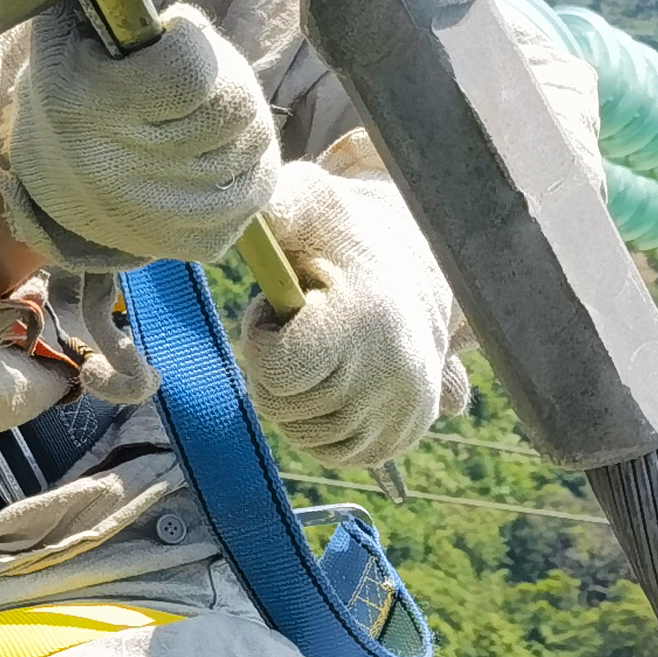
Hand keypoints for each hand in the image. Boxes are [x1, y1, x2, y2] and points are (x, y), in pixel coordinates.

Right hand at [0, 0, 276, 271]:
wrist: (53, 189)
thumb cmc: (70, 92)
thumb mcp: (62, 35)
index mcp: (87, 106)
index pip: (191, 72)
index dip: (191, 42)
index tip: (169, 39)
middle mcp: (124, 170)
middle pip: (234, 106)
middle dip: (224, 78)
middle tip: (193, 78)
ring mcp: (167, 214)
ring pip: (255, 142)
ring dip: (238, 118)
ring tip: (198, 114)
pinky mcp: (200, 241)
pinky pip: (260, 183)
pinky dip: (248, 160)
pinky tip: (211, 151)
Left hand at [232, 149, 460, 468]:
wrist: (412, 271)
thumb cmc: (342, 238)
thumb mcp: (311, 204)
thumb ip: (278, 202)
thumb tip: (245, 205)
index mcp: (365, 320)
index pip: (276, 370)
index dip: (262, 337)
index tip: (283, 306)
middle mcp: (392, 374)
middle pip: (281, 406)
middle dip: (273, 368)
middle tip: (301, 327)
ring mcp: (402, 411)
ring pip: (302, 435)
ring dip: (294, 398)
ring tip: (321, 350)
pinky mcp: (404, 435)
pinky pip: (331, 454)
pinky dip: (318, 425)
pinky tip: (334, 381)